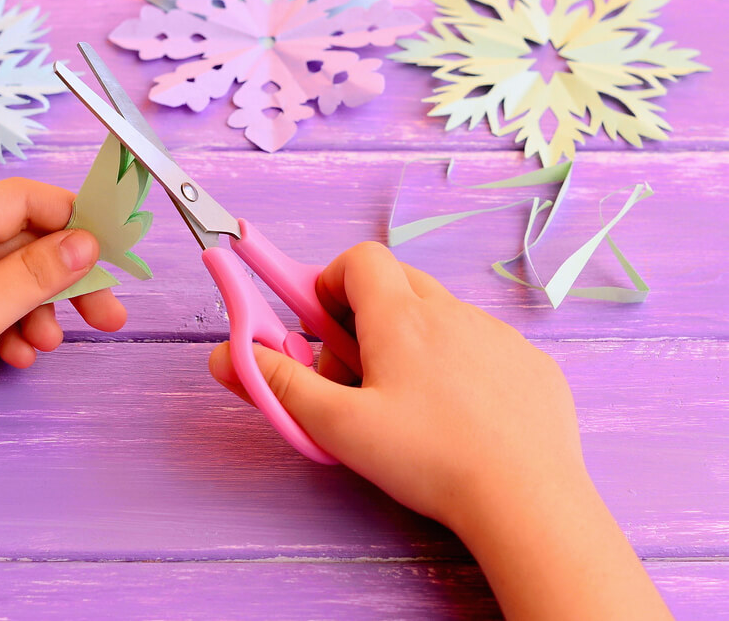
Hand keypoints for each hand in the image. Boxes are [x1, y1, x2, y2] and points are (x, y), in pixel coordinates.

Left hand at [0, 178, 125, 461]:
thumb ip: (35, 274)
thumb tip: (87, 242)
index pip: (22, 199)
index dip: (73, 218)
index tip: (114, 250)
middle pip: (22, 244)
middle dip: (64, 278)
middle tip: (108, 313)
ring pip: (8, 283)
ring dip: (38, 310)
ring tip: (49, 345)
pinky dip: (10, 330)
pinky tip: (18, 358)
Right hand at [207, 241, 670, 618]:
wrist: (527, 498)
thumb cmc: (428, 459)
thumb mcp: (337, 426)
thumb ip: (278, 384)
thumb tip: (227, 354)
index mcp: (400, 316)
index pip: (359, 260)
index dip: (331, 283)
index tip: (320, 326)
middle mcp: (451, 312)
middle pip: (398, 282)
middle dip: (367, 314)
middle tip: (355, 371)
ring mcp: (497, 336)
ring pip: (441, 316)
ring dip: (414, 341)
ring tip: (408, 404)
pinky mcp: (531, 364)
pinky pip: (483, 347)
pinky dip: (460, 366)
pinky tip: (460, 419)